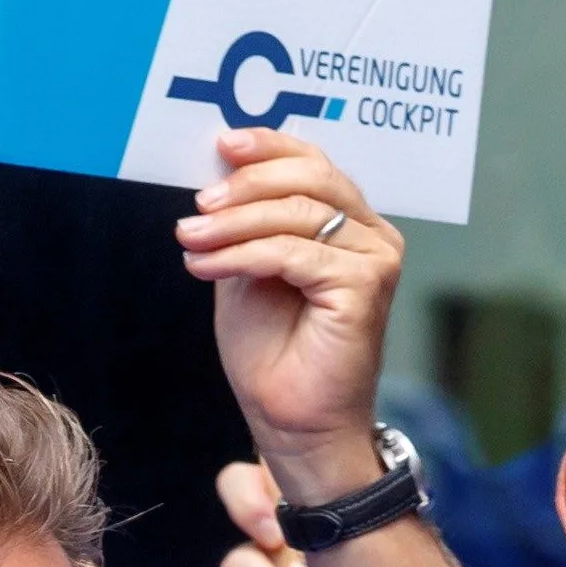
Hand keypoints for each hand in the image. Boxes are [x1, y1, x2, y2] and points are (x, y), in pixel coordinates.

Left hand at [178, 130, 400, 504]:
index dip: (270, 146)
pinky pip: (295, 253)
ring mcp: (376, 258)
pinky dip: (243, 254)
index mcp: (352, 224)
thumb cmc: (273, 353)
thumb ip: (246, 226)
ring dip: (232, 223)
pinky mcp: (365, 286)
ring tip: (189, 239)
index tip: (222, 144)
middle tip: (197, 205)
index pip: (316, 164)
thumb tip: (219, 175)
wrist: (292, 422)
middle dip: (246, 185)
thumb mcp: (249, 272)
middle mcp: (374, 235)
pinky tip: (206, 266)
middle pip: (311, 178)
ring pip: (299, 213)